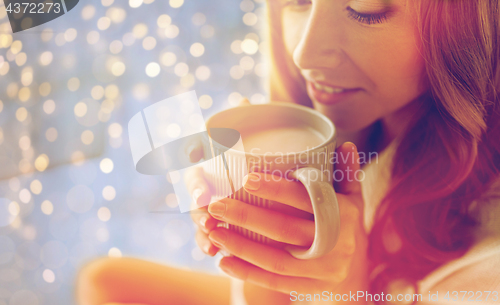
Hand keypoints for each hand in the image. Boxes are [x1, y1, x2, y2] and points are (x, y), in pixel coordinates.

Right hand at [188, 98, 250, 256]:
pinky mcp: (218, 226)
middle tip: (205, 207)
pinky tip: (211, 251)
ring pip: (199, 216)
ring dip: (200, 227)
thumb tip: (242, 100)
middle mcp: (207, 183)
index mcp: (212, 161)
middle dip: (197, 201)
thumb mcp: (256, 143)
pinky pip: (207, 236)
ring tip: (210, 238)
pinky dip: (206, 242)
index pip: (196, 158)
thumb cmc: (256, 160)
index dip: (192, 161)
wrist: (267, 192)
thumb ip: (247, 122)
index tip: (194, 166)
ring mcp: (210, 206)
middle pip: (195, 191)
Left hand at [206, 143, 367, 295]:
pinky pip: (275, 282)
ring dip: (241, 246)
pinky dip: (248, 273)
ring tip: (214, 231)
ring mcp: (324, 270)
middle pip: (285, 229)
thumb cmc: (345, 224)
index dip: (277, 189)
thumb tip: (345, 144)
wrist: (356, 271)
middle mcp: (336, 244)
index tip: (246, 179)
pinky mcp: (312, 289)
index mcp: (345, 215)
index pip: (307, 199)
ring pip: (276, 259)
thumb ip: (347, 172)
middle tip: (216, 204)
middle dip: (246, 216)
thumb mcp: (352, 199)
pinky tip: (224, 262)